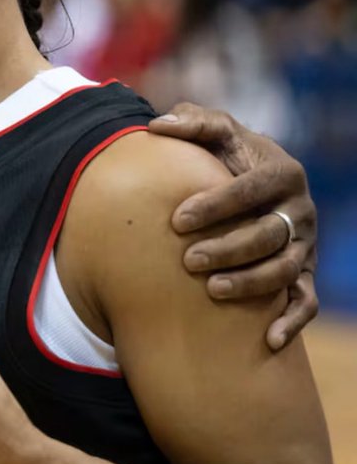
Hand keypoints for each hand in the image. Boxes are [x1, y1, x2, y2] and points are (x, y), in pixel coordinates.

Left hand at [149, 104, 316, 350]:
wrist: (253, 181)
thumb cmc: (227, 154)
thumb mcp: (216, 131)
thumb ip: (192, 122)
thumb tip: (156, 126)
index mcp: (282, 171)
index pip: (251, 190)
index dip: (216, 205)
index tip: (177, 219)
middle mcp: (300, 210)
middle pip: (268, 235)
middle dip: (228, 249)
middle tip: (187, 260)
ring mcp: (306, 244)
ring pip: (285, 270)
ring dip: (250, 284)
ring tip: (211, 290)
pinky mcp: (306, 272)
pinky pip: (306, 301)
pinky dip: (292, 322)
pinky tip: (268, 341)